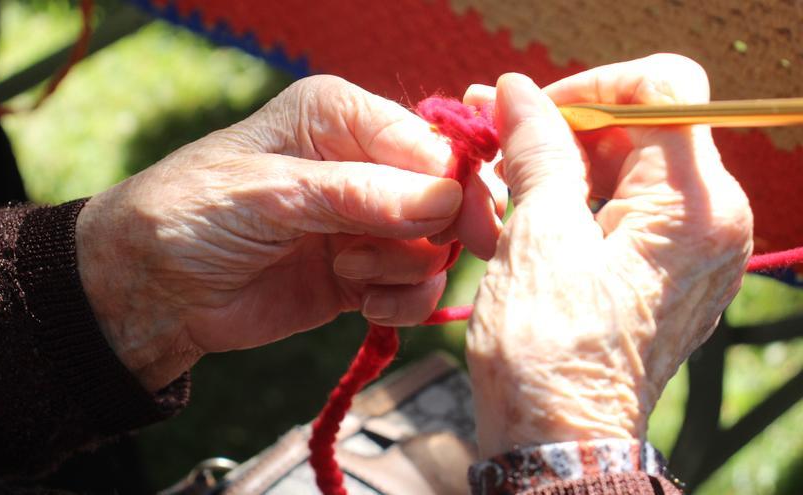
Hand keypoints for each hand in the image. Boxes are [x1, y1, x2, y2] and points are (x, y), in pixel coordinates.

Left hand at [75, 75, 506, 391]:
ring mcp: (364, 219)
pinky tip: (365, 305)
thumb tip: (446, 198)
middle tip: (399, 257)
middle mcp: (359, 162)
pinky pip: (415, 285)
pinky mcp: (362, 269)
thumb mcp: (267, 194)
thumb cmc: (190, 216)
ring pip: (434, 244)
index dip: (457, 181)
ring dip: (405, 267)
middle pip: (445, 193)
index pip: (426, 141)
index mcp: (337, 116)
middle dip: (432, 230)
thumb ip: (355, 195)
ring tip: (348, 270)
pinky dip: (403, 301)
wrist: (153, 289)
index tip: (468, 227)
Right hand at [466, 54, 752, 456]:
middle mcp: (713, 222)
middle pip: (646, 128)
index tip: (525, 111)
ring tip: (500, 179)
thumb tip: (518, 91)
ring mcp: (694, 251)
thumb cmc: (549, 351)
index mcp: (694, 205)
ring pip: (632, 167)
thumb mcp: (538, 235)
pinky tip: (526, 211)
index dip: (586, 89)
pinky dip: (579, 199)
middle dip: (567, 125)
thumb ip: (537, 148)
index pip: (658, 90)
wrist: (559, 441)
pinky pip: (629, 208)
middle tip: (496, 135)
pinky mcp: (668, 274)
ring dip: (565, 163)